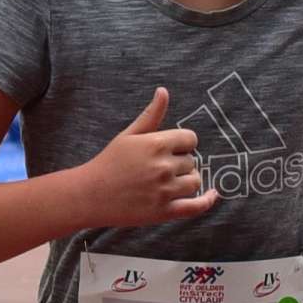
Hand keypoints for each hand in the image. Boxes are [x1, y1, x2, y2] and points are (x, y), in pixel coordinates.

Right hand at [85, 87, 216, 227]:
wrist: (91, 194)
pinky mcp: (164, 212)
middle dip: (180, 163)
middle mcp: (164, 167)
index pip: (190, 139)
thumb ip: (151, 115)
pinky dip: (207, 201)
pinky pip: (195, 207)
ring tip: (169, 182)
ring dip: (187, 181)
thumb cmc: (109, 162)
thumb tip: (164, 91)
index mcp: (156, 144)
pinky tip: (212, 195)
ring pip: (195, 182)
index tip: (171, 149)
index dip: (183, 143)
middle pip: (192, 161)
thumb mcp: (129, 134)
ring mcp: (165, 191)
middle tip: (159, 168)